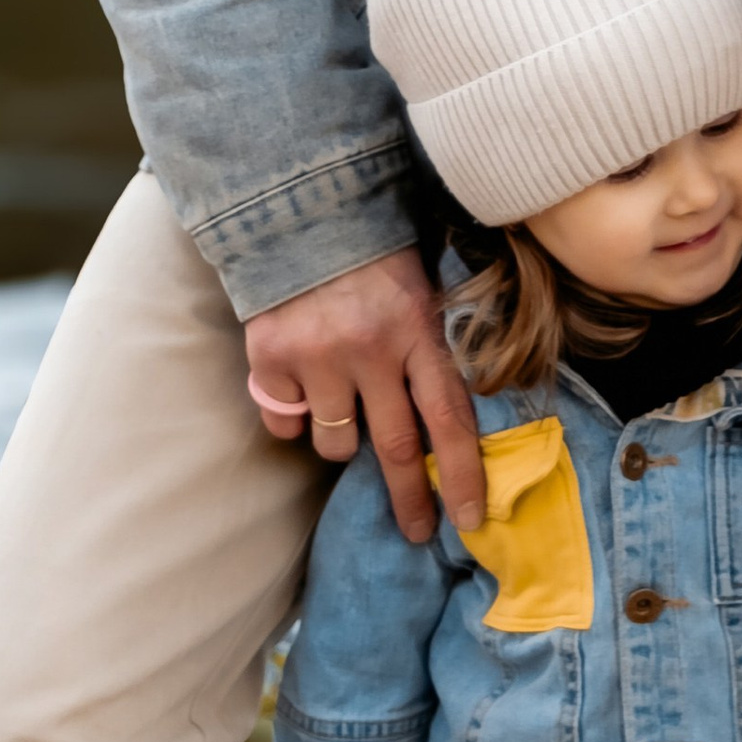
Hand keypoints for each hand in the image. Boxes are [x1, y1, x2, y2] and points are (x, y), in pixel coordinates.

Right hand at [243, 245, 486, 544]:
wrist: (301, 210)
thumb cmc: (374, 256)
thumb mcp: (421, 293)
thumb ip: (431, 351)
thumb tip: (450, 424)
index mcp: (418, 331)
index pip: (449, 419)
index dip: (461, 475)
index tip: (470, 519)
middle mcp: (370, 350)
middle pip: (395, 448)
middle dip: (410, 498)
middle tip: (417, 531)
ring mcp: (317, 358)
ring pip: (336, 442)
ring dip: (344, 440)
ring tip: (344, 402)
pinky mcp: (271, 360)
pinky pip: (286, 422)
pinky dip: (295, 417)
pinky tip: (301, 383)